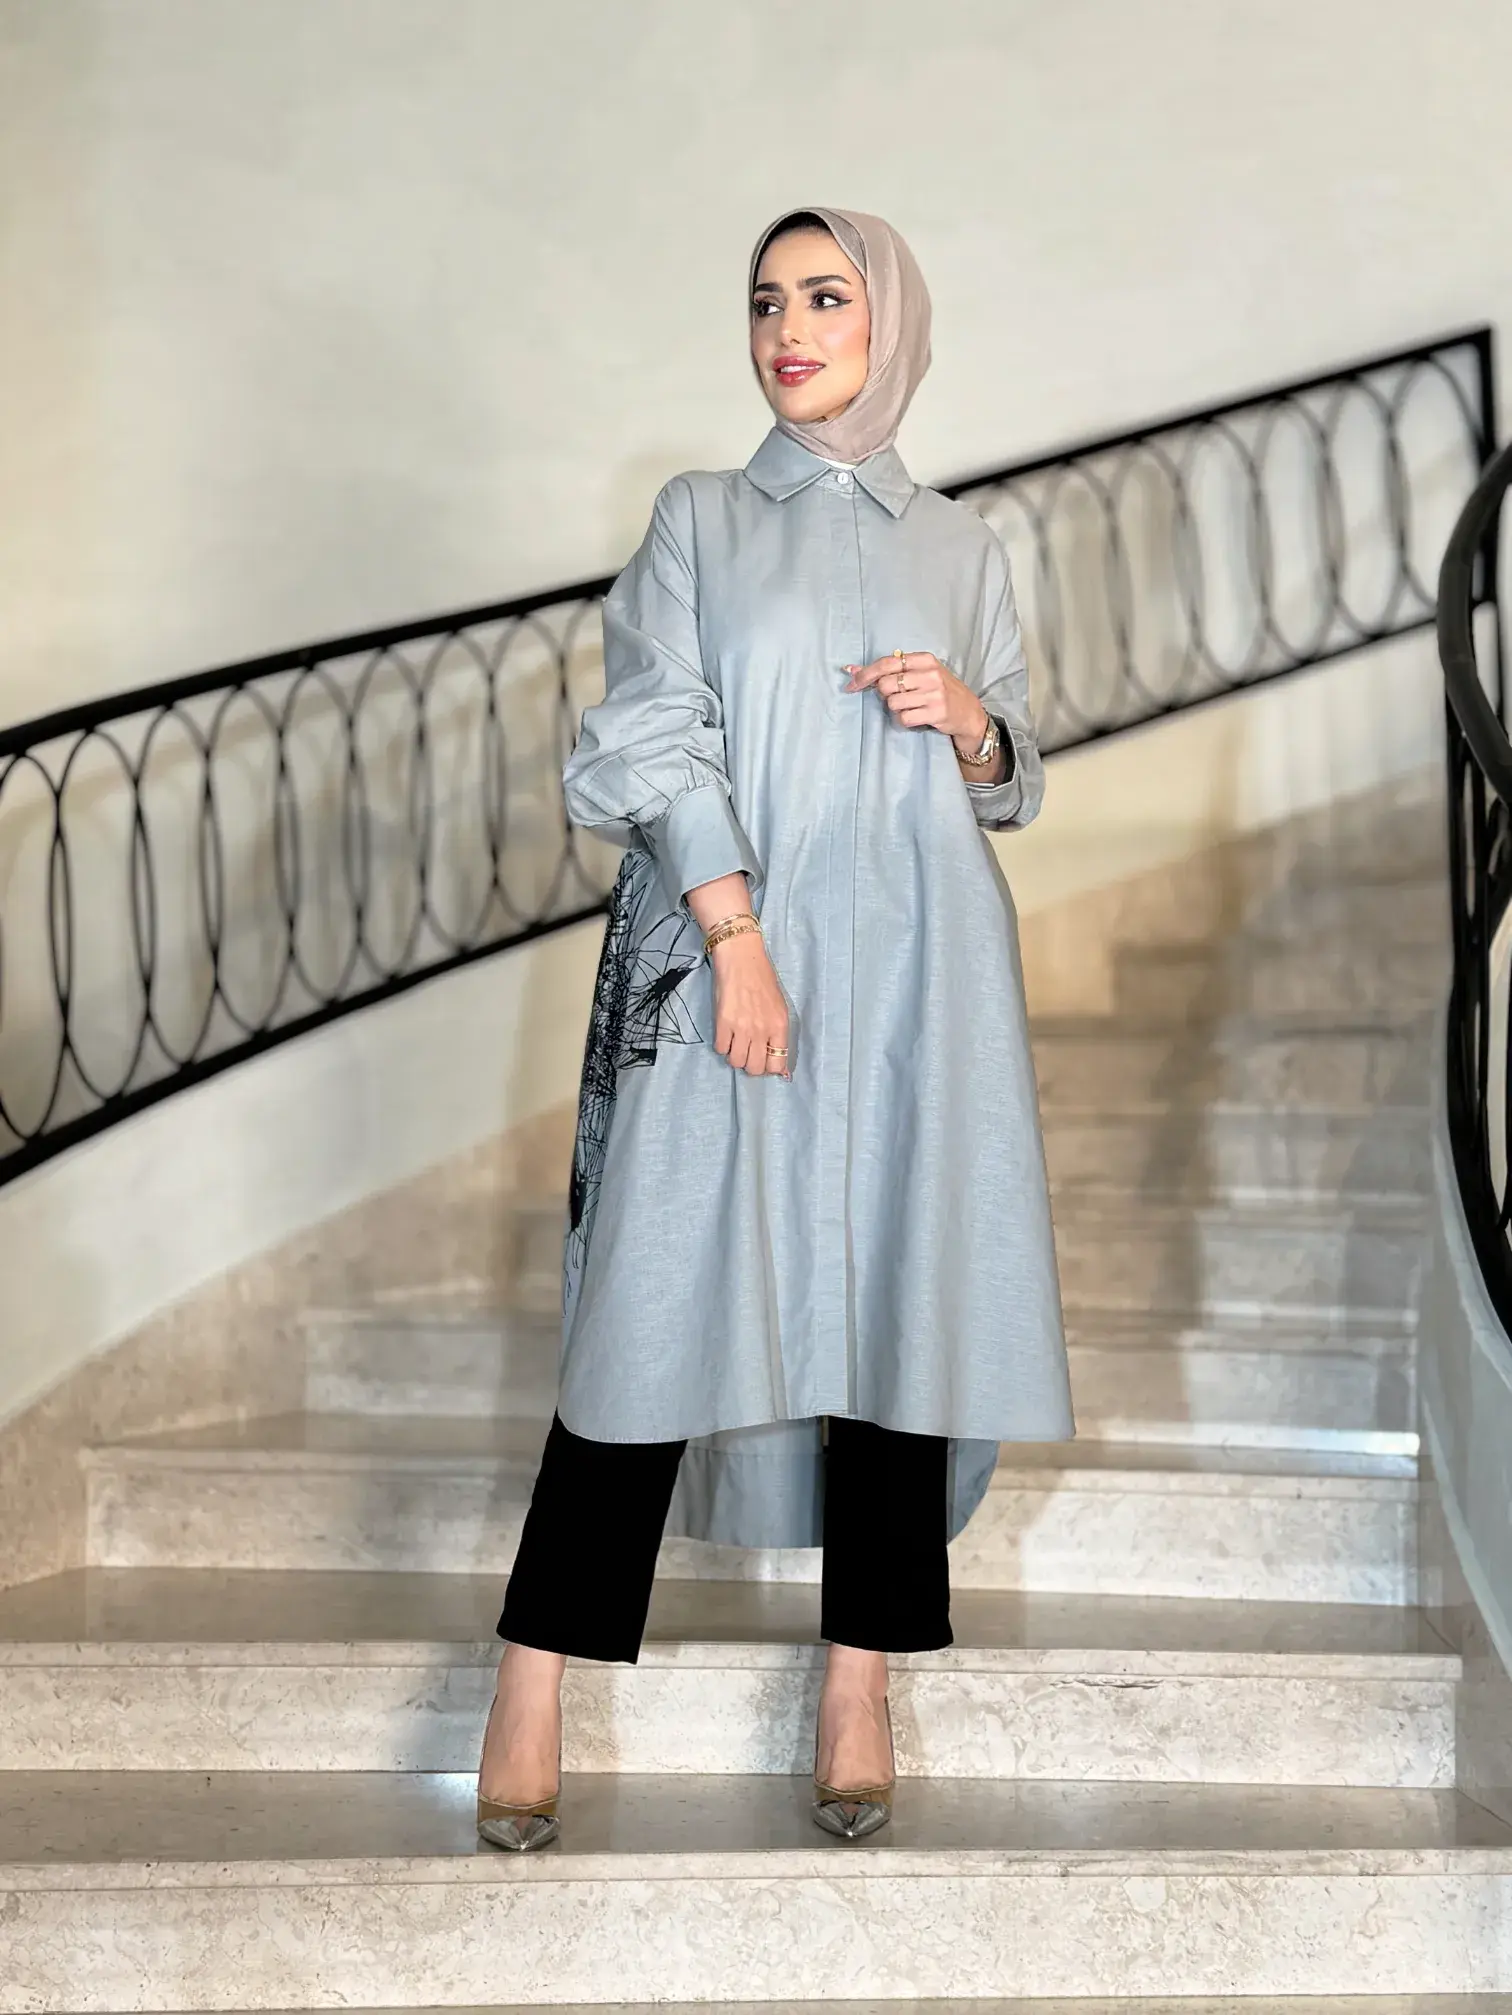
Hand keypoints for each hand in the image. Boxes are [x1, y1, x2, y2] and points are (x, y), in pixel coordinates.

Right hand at [709, 931, 790, 1077]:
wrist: (741, 959)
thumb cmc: (762, 979)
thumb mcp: (778, 1007)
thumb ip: (777, 1034)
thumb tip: (778, 1063)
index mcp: (779, 1026)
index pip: (777, 1065)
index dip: (769, 1067)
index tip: (763, 1059)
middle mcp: (762, 1030)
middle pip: (754, 1068)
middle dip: (750, 1064)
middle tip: (747, 1052)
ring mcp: (742, 1028)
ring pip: (736, 1062)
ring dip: (734, 1055)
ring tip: (735, 1042)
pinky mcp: (722, 1022)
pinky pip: (720, 1049)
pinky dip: (722, 1045)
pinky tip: (725, 1033)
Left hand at [844, 651, 988, 754]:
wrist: (968, 712)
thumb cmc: (939, 690)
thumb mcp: (921, 673)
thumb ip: (892, 670)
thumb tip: (851, 670)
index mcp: (924, 660)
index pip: (886, 663)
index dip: (865, 674)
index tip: (851, 683)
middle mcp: (930, 674)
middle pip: (886, 684)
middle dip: (884, 694)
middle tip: (896, 696)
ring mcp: (934, 694)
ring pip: (893, 703)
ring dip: (896, 708)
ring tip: (911, 706)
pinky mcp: (936, 713)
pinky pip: (904, 718)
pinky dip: (905, 720)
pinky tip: (917, 716)